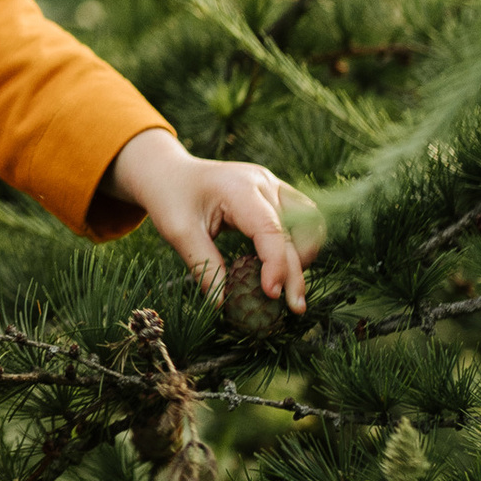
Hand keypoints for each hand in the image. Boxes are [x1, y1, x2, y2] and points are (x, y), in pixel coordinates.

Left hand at [107, 129, 312, 312]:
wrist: (169, 173)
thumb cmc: (171, 198)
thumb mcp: (178, 232)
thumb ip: (203, 265)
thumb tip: (222, 304)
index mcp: (238, 188)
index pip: (270, 229)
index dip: (276, 264)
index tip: (271, 295)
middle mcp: (264, 183)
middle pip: (295, 231)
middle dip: (297, 272)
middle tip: (294, 308)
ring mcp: (274, 186)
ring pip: (310, 223)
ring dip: (304, 256)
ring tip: (288, 286)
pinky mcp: (277, 195)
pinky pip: (303, 220)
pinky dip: (299, 245)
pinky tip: (284, 268)